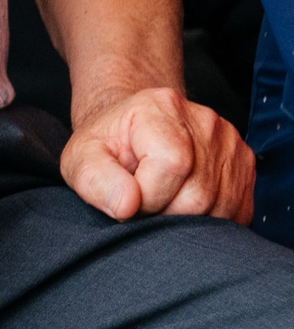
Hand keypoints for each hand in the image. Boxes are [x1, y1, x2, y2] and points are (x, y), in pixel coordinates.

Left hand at [63, 85, 253, 223]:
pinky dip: (210, 221)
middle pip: (199, 194)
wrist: (133, 131)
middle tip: (144, 199)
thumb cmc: (108, 146)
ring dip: (188, 220)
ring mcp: (231, 144)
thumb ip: (94, 179)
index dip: (147, 195)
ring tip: (162, 199)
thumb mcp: (81, 158)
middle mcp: (205, 121)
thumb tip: (126, 205)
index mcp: (161, 107)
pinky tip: (184, 204)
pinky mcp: (246, 168)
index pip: (171, 165)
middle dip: (165, 212)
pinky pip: (237, 213)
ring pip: (221, 209)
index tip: (128, 192)